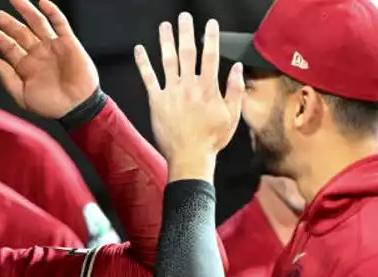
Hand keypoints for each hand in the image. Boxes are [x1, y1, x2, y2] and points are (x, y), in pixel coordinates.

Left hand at [0, 0, 98, 118]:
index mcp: (26, 66)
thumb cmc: (50, 106)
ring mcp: (53, 46)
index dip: (0, 39)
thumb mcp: (23, 96)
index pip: (10, 48)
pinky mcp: (68, 42)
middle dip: (8, 23)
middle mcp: (38, 53)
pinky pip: (60, 23)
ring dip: (26, 11)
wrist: (76, 107)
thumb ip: (8, 79)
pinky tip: (42, 3)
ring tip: (15, 0)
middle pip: (20, 33)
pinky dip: (52, 11)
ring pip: (37, 23)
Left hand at [134, 15, 244, 178]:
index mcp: (208, 88)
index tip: (210, 24)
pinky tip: (139, 50)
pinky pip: (148, 79)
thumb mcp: (232, 115)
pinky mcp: (156, 101)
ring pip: (167, 61)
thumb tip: (238, 68)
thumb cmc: (212, 138)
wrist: (190, 157)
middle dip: (186, 33)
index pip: (210, 56)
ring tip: (164, 26)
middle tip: (184, 17)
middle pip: (187, 53)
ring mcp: (171, 92)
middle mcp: (188, 86)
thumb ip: (235, 90)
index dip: (211, 37)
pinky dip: (143, 63)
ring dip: (165, 41)